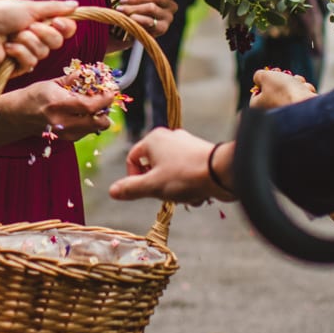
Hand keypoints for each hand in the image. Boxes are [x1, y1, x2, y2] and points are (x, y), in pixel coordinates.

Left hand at [0, 0, 77, 70]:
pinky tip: (6, 49)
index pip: (65, 29)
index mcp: (39, 23)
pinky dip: (18, 53)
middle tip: (28, 27)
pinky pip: (30, 63)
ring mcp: (27, 54)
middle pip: (57, 42)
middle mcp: (36, 39)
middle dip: (44, 33)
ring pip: (43, 53)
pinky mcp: (17, 67)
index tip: (56, 21)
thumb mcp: (29, 7)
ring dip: (26, 41)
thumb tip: (75, 4)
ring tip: (11, 36)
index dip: (65, 27)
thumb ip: (53, 8)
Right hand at [27, 79, 119, 141]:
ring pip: (93, 129)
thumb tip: (90, 73)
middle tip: (106, 100)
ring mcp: (64, 133)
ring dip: (99, 117)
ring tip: (94, 106)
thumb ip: (73, 79)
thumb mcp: (52, 83)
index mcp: (58, 103)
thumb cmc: (34, 95)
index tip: (111, 92)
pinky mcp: (65, 139)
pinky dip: (89, 123)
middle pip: (96, 122)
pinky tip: (83, 114)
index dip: (105, 99)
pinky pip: (85, 133)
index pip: (89, 105)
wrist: (18, 115)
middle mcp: (62, 121)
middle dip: (106, 111)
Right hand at [110, 127, 228, 204]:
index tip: (144, 191)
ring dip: (176, 189)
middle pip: (153, 167)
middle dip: (159, 186)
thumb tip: (112, 191)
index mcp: (153, 140)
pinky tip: (198, 193)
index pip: (132, 159)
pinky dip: (190, 185)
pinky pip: (187, 173)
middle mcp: (169, 138)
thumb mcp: (152, 186)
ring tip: (186, 194)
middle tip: (168, 194)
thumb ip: (130, 189)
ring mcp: (186, 145)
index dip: (134, 178)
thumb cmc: (184, 176)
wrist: (222, 172)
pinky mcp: (200, 155)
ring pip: (171, 173)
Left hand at [114, 0, 176, 38]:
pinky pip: (150, 22)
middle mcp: (171, 4)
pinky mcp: (162, 28)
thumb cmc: (131, 1)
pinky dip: (138, 19)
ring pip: (152, 8)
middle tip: (122, 1)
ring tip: (121, 9)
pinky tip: (130, 18)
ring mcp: (168, 17)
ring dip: (134, 8)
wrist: (126, 23)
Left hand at [250, 68, 316, 108]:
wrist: (306, 105)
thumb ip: (259, 75)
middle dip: (283, 79)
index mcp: (258, 106)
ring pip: (291, 90)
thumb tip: (259, 78)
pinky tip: (305, 91)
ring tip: (298, 83)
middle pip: (275, 89)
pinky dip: (304, 90)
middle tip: (285, 74)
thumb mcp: (266, 77)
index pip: (256, 92)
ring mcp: (288, 111)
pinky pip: (301, 95)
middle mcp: (272, 110)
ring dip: (296, 82)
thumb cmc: (284, 91)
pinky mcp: (302, 110)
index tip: (270, 73)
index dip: (264, 80)